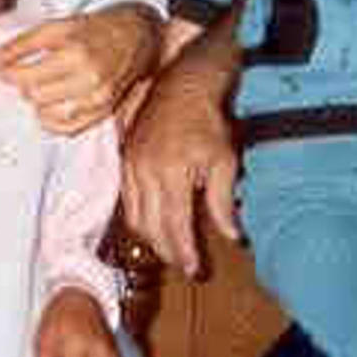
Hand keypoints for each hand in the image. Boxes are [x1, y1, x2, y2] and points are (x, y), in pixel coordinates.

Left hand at [0, 3, 161, 135]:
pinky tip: (51, 106)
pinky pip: (66, 126)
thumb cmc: (97, 29)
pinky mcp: (103, 110)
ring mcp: (96, 94)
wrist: (139, 37)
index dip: (4, 68)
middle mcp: (86, 72)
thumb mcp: (59, 25)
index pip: (23, 68)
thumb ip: (25, 43)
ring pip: (46, 111)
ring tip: (41, 87)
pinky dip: (51, 120)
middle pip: (32, 91)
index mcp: (73, 46)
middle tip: (23, 73)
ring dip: (36, 101)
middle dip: (21, 82)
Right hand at [121, 12, 242, 276]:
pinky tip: (152, 224)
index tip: (194, 270)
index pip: (174, 225)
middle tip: (184, 265)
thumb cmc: (207, 122)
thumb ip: (223, 201)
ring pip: (134, 217)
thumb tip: (232, 236)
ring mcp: (130, 166)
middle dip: (168, 251)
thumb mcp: (224, 160)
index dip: (183, 252)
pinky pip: (127, 199)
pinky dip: (138, 218)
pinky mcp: (124, 160)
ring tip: (170, 249)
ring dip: (151, 239)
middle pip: (151, 227)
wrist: (181, 86)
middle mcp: (145, 172)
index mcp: (171, 173)